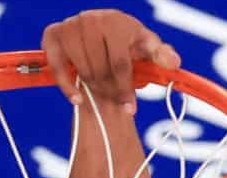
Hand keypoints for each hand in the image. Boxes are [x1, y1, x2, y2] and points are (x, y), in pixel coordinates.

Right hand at [39, 9, 180, 110]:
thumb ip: (161, 55)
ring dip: (92, 88)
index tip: (130, 109)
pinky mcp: (52, 36)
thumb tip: (174, 63)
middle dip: (109, 90)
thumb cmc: (129, 42)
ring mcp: (70, 26)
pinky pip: (57, 67)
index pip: (120, 63)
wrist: (103, 31)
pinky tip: (78, 100)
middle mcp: (91, 19)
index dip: (125, 89)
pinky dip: (66, 86)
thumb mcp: (147, 47)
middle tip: (114, 100)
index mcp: (116, 21)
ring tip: (101, 93)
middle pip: (99, 69)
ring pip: (81, 70)